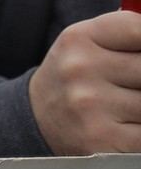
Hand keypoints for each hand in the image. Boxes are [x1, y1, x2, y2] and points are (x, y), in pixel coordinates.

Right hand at [29, 10, 140, 154]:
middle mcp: (80, 69)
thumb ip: (125, 34)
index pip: (137, 28)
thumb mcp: (86, 44)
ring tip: (130, 104)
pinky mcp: (101, 140)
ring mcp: (90, 106)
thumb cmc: (75, 76)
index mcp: (79, 38)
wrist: (37, 119)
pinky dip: (140, 131)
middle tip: (135, 83)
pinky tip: (129, 125)